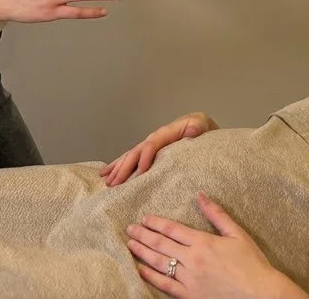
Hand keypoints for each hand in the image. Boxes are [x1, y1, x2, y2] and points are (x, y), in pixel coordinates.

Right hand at [101, 113, 217, 185]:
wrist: (201, 128)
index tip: (140, 173)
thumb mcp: (201, 125)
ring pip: (130, 156)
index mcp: (166, 133)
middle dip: (124, 167)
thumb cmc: (201, 129)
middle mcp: (154, 138)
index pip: (152, 145)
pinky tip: (106, 175)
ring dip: (117, 169)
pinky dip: (118, 166)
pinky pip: (131, 160)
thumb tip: (193, 129)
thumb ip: (197, 127)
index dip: (145, 157)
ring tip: (107, 182)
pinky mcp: (149, 153)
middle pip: (136, 152)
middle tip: (115, 183)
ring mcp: (150, 146)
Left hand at [126, 193, 308, 298]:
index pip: (172, 229)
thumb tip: (201, 195)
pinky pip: (165, 286)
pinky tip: (141, 270)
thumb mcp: (237, 233)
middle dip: (143, 235)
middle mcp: (192, 260)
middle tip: (130, 229)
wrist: (260, 294)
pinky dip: (151, 277)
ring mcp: (189, 279)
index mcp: (203, 242)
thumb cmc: (251, 263)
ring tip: (130, 245)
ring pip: (159, 263)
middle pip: (161, 244)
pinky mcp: (189, 296)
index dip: (156, 223)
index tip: (144, 218)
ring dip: (143, 253)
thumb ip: (217, 214)